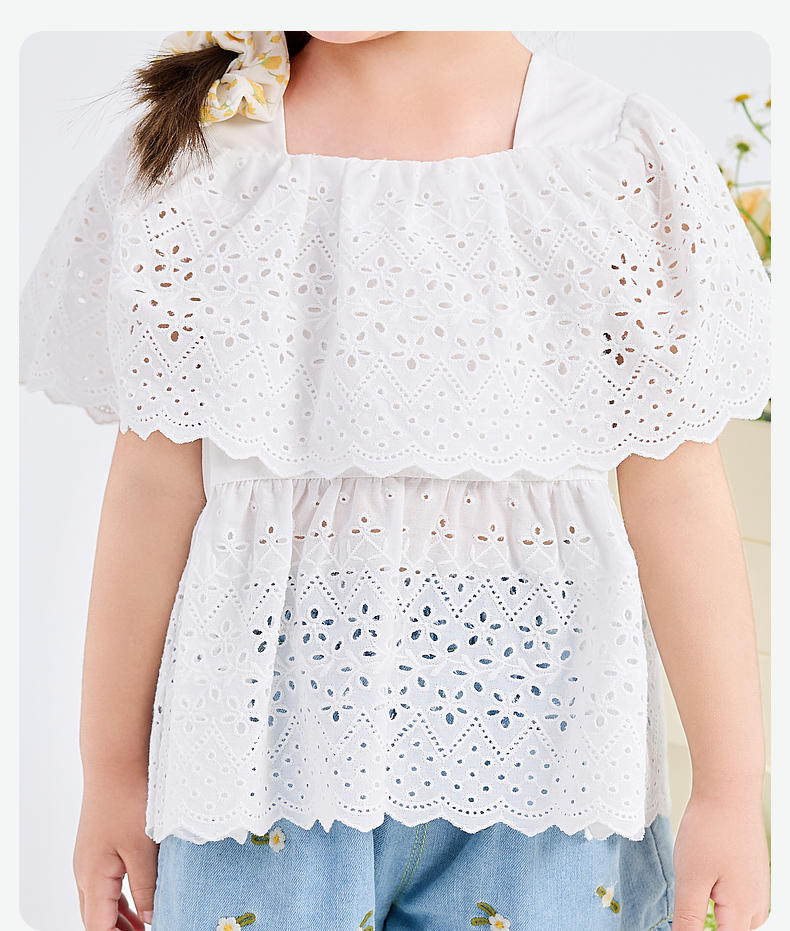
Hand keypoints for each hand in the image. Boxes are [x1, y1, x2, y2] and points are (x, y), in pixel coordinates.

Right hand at [73, 774, 158, 929]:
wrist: (116, 760)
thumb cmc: (128, 798)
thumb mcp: (144, 848)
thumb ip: (147, 887)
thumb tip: (150, 918)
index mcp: (93, 878)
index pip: (99, 928)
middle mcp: (85, 872)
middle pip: (96, 919)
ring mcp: (90, 858)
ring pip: (100, 902)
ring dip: (119, 919)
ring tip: (143, 928)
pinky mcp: (99, 846)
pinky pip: (106, 883)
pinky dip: (120, 899)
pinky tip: (139, 901)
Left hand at [672, 790, 769, 930]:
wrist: (728, 792)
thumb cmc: (710, 829)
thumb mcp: (690, 879)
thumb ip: (688, 918)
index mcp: (742, 912)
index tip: (684, 924)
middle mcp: (757, 905)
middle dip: (708, 926)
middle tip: (689, 904)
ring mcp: (757, 889)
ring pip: (736, 919)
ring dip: (716, 915)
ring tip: (697, 892)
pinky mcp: (753, 874)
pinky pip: (739, 901)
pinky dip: (722, 899)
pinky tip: (708, 881)